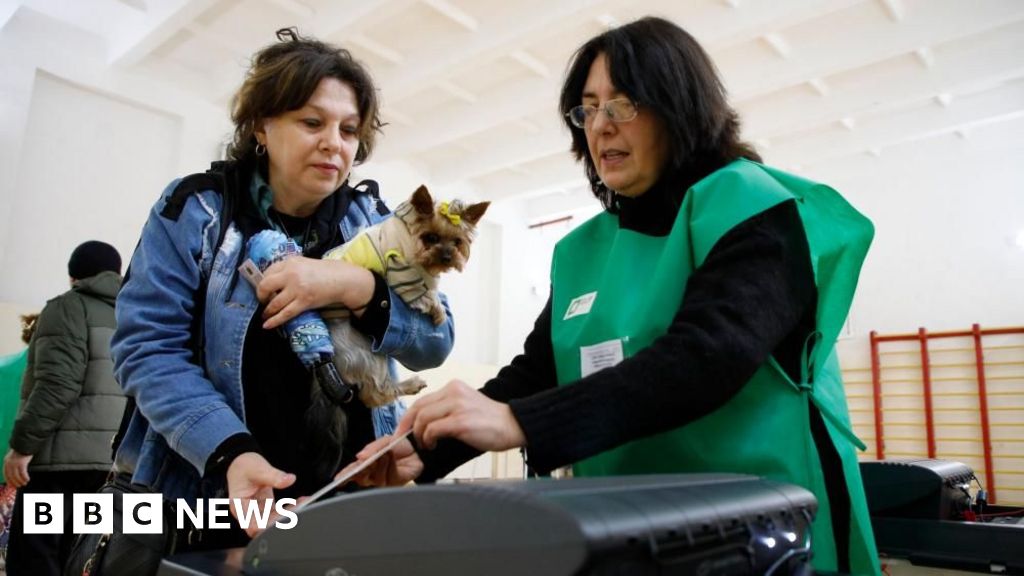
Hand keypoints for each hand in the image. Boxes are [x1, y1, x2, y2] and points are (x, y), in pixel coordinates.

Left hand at [3, 449, 32, 488]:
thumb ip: (12, 463)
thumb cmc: (21, 450)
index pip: (5, 474)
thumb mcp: (14, 456)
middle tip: (19, 486)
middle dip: (15, 482)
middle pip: (11, 476)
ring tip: (24, 483)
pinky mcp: (21, 463)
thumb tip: (14, 472)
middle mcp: (9, 463)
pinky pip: (23, 474)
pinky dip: (25, 478)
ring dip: (20, 481)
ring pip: (16, 476)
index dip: (8, 481)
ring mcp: (15, 464)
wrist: (25, 443)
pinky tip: (28, 479)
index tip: (12, 485)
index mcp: (6, 461)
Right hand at [226, 452, 295, 536]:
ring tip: (303, 503)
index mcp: (239, 506)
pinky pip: (280, 513)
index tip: (284, 518)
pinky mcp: (267, 509)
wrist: (242, 464)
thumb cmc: (243, 466)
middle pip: (265, 526)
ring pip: (275, 521)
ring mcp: (258, 512)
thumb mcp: (257, 468)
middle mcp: (248, 513)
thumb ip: (273, 475)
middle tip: (298, 509)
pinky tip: (301, 501)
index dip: (267, 527)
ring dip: (290, 515)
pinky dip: (291, 509)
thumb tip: (289, 480)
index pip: (252, 525)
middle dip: (282, 520)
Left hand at [256, 257, 373, 328]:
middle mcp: (291, 274)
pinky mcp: (304, 302)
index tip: (264, 289)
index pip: (268, 272)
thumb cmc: (323, 272)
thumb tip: (273, 281)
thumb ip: (288, 269)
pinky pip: (285, 313)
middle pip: (265, 286)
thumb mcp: (303, 263)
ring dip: (267, 311)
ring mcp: (297, 289)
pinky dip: (274, 321)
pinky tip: (267, 325)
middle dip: (261, 296)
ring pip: (274, 303)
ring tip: (265, 314)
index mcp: (290, 262)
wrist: (342, 279)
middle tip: (263, 301)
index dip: (263, 282)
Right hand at [344, 435, 422, 486]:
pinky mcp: (395, 482)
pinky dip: (389, 465)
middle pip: (361, 478)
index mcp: (367, 465)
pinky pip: (388, 477)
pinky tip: (390, 457)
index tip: (338, 479)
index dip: (345, 476)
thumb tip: (360, 456)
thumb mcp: (384, 442)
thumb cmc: (399, 444)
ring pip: (374, 477)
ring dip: (378, 464)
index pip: (353, 472)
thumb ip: (372, 448)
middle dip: (359, 472)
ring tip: (384, 453)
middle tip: (360, 465)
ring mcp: (383, 479)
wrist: (418, 446)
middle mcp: (373, 474)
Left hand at [401, 380, 525, 451]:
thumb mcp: (465, 406)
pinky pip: (433, 429)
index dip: (408, 417)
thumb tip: (423, 423)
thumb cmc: (490, 421)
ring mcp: (457, 406)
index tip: (402, 430)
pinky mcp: (460, 421)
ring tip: (425, 444)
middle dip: (406, 426)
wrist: (513, 425)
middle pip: (418, 408)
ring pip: (423, 418)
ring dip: (419, 435)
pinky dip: (428, 439)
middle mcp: (454, 392)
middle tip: (404, 440)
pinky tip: (433, 445)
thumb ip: (446, 408)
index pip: (422, 400)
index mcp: (453, 387)